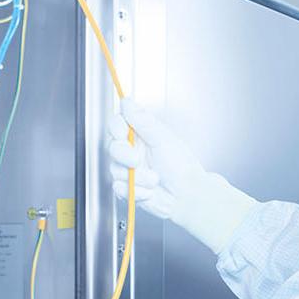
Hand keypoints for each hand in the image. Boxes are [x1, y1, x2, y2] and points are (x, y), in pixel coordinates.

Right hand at [107, 102, 255, 254]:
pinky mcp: (128, 189)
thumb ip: (143, 121)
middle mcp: (132, 151)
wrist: (187, 195)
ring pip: (115, 169)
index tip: (123, 133)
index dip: (116, 128)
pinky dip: (136, 191)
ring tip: (155, 179)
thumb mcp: (164, 138)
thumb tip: (128, 102)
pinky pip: (119, 188)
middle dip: (125, 155)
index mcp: (140, 135)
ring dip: (136, 177)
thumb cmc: (181, 167)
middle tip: (138, 160)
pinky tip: (150, 191)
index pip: (117, 124)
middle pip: (112, 147)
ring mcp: (129, 170)